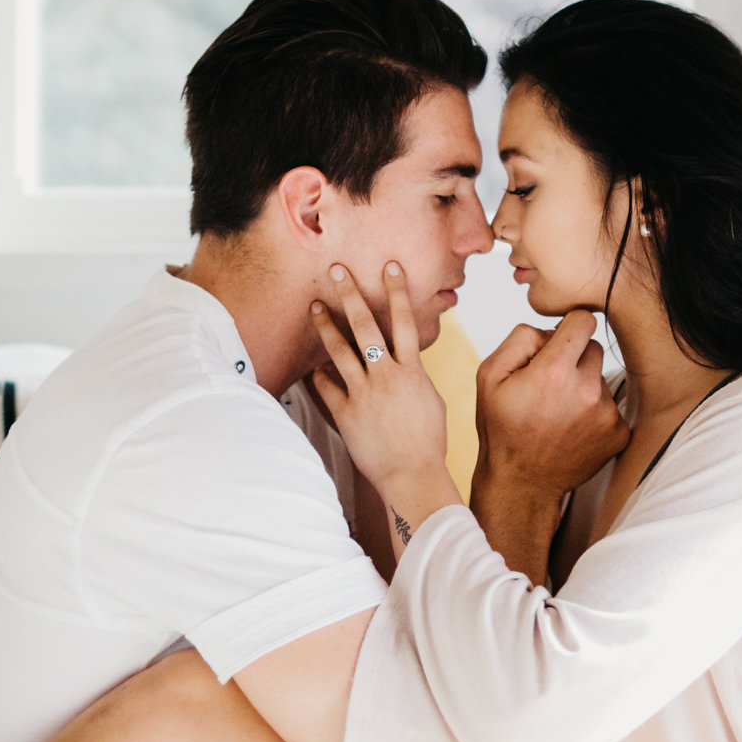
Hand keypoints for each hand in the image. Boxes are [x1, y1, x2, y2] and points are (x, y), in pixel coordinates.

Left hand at [311, 265, 460, 548]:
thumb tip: (407, 360)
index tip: (389, 266)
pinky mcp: (346, 413)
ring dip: (326, 326)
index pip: (404, 321)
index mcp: (412, 371)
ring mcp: (364, 393)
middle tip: (337, 270)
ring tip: (314, 306)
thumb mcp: (430, 399)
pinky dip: (318, 374)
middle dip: (351, 295)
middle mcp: (386, 376)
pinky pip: (327, 387)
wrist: (412, 476)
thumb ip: (415, 375)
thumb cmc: (428, 441)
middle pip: (366, 326)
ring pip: (340, 351)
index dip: (397, 291)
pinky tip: (310, 364)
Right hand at [474, 312, 628, 506]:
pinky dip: (594, 411)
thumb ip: (521, 337)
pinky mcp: (619, 433)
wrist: (521, 484)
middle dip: (573, 357)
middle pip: (593, 347)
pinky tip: (572, 427)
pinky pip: (612, 405)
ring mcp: (607, 414)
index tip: (559, 340)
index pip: (583, 319)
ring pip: (601, 377)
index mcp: (555, 371)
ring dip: (584, 386)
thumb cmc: (502, 427)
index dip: (568, 326)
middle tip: (550, 382)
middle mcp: (588, 390)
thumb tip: (552, 330)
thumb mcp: (490, 374)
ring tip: (558, 410)